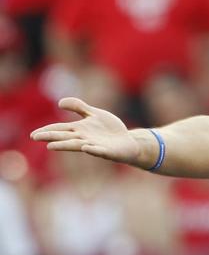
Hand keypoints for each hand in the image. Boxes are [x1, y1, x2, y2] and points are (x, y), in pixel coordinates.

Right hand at [31, 98, 148, 166]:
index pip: (60, 129)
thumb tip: (59, 102)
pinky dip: (93, 150)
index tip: (33, 134)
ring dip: (64, 145)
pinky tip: (86, 147)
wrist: (128, 141)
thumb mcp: (94, 114)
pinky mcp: (108, 152)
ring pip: (77, 145)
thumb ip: (79, 107)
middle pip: (65, 137)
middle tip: (35, 138)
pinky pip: (100, 151)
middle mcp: (84, 138)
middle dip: (51, 137)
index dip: (47, 130)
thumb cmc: (109, 129)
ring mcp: (95, 146)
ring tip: (51, 146)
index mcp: (80, 129)